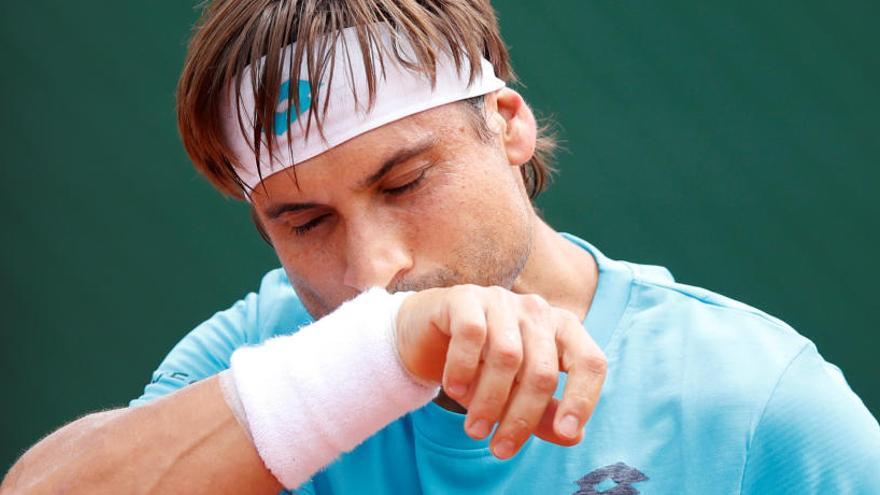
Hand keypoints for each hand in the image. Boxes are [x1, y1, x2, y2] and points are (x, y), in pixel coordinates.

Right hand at [395, 285, 606, 458]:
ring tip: (475, 430)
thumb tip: (574, 437)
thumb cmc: (481, 367)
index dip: (583, 398)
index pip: (590, 362)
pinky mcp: (465, 297)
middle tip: (499, 450)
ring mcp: (502, 300)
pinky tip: (454, 389)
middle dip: (521, 418)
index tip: (567, 433)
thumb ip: (545, 414)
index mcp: (562, 329)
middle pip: (543, 371)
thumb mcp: (516, 395)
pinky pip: (472, 334)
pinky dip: (464, 367)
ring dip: (489, 401)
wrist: (427, 338)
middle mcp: (537, 311)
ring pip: (507, 356)